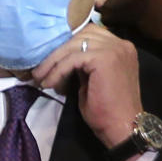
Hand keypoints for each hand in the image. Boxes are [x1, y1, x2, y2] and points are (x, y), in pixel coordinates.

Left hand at [31, 24, 141, 149]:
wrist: (122, 127)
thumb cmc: (106, 108)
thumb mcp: (91, 78)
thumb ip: (82, 62)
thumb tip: (61, 56)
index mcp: (119, 47)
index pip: (88, 33)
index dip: (66, 45)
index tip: (49, 61)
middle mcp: (120, 43)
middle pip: (79, 35)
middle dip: (57, 52)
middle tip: (40, 70)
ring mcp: (115, 49)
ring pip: (73, 46)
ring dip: (53, 62)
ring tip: (40, 77)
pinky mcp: (105, 58)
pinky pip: (72, 60)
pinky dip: (57, 71)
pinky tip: (50, 83)